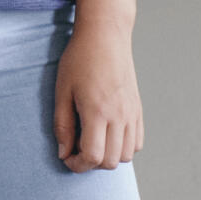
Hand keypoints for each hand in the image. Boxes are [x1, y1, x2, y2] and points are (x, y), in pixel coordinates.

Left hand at [54, 22, 143, 171]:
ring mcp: (132, 112)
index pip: (93, 157)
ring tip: (93, 140)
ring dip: (108, 156)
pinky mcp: (138, 108)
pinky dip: (124, 146)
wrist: (106, 34)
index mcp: (98, 111)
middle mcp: (119, 115)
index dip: (77, 165)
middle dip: (91, 163)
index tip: (67, 157)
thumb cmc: (80, 59)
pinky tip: (108, 134)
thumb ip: (62, 126)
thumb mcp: (62, 91)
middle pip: (111, 161)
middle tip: (77, 147)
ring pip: (126, 155)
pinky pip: (137, 141)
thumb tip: (64, 153)